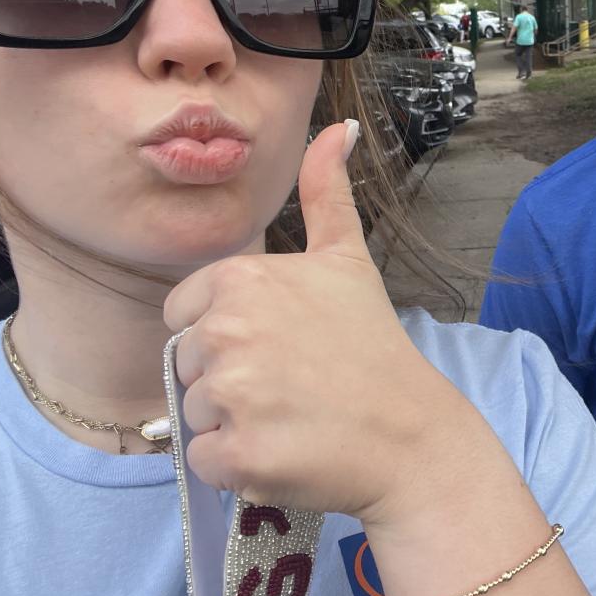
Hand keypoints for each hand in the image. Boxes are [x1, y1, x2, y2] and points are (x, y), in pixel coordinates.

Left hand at [164, 121, 480, 523]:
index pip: (183, 316)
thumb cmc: (374, 347)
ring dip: (234, 425)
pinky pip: (205, 462)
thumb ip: (327, 193)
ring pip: (194, 415)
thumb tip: (335, 129)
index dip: (226, 335)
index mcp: (241, 280)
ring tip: (293, 419)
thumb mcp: (348, 260)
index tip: (279, 347)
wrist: (412, 435)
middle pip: (188, 365)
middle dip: (230, 381)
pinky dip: (238, 467)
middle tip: (293, 385)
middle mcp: (227, 330)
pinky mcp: (236, 455)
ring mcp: (231, 396)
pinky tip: (286, 450)